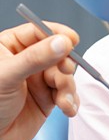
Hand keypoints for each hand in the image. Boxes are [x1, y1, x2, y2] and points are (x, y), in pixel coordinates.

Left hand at [0, 22, 78, 139]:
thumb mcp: (7, 76)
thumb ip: (36, 58)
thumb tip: (61, 42)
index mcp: (11, 47)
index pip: (39, 32)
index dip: (57, 34)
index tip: (71, 40)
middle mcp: (27, 61)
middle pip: (58, 53)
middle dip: (64, 66)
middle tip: (63, 72)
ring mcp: (38, 80)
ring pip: (65, 74)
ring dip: (68, 87)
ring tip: (61, 99)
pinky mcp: (47, 98)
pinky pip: (67, 94)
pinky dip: (71, 101)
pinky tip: (67, 107)